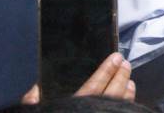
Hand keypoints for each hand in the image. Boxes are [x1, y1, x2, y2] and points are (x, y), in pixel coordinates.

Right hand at [21, 53, 135, 102]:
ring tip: (130, 80)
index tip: (116, 57)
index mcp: (75, 106)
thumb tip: (33, 88)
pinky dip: (127, 104)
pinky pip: (121, 112)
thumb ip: (33, 103)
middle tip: (126, 63)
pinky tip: (129, 97)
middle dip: (120, 77)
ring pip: (119, 105)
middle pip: (112, 94)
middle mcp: (93, 112)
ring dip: (126, 91)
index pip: (93, 86)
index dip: (106, 71)